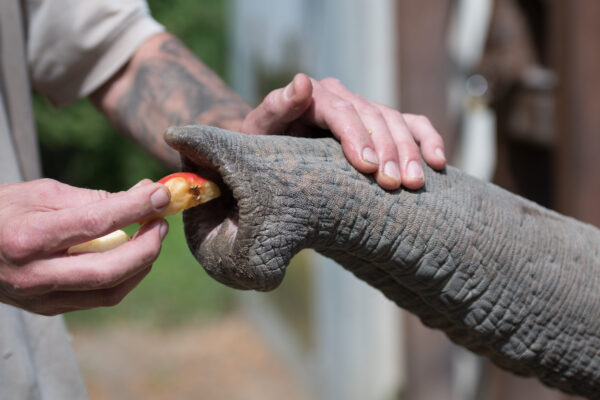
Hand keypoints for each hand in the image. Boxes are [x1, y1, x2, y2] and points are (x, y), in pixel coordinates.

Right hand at [0, 179, 170, 314]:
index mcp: (27, 238)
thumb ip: (91, 199)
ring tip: (151, 237)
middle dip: (147, 246)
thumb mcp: (40, 193)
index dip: (135, 208)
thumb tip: (141, 197)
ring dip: (141, 264)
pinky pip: (99, 298)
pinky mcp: (48, 309)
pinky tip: (132, 256)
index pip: (96, 223)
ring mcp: (40, 298)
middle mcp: (33, 275)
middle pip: (109, 270)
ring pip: (110, 291)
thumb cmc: (1, 212)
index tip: (162, 194)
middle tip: (162, 221)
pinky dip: (124, 276)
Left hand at [240, 74, 445, 190]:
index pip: (342, 112)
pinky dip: (428, 140)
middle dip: (388, 150)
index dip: (357, 137)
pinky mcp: (380, 124)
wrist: (274, 153)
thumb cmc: (265, 146)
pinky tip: (439, 162)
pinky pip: (412, 124)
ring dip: (410, 152)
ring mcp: (365, 109)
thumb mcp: (259, 131)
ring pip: (396, 122)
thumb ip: (275, 108)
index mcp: (315, 96)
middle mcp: (343, 97)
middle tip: (394, 184)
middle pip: (373, 117)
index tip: (368, 167)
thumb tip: (301, 82)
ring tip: (415, 182)